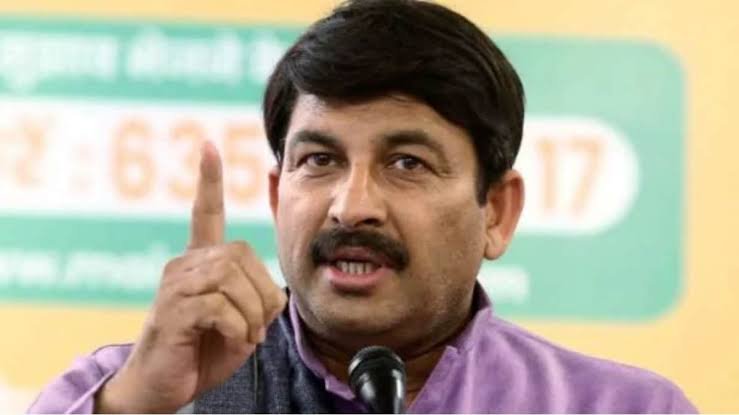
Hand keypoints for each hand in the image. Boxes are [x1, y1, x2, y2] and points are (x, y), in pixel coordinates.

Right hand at [95, 141, 286, 412]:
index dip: (209, 180)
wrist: (163, 387)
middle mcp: (183, 265)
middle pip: (241, 255)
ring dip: (250, 315)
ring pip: (232, 280)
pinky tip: (228, 340)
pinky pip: (220, 307)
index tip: (208, 145)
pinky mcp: (171, 309)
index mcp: (200, 263)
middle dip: (261, 293)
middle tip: (257, 325)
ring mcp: (174, 285)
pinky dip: (236, 328)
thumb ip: (254, 297)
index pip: (205, 213)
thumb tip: (273, 293)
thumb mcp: (239, 321)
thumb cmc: (202, 351)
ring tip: (242, 336)